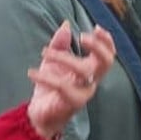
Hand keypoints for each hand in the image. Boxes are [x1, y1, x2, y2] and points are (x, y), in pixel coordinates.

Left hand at [26, 23, 116, 139]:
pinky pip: (62, 85)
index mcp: (90, 70)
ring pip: (83, 71)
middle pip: (106, 63)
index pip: (108, 55)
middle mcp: (91, 81)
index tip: (96, 27)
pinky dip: (45, 76)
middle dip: (98, 47)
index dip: (106, 41)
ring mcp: (84, 93)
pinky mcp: (72, 103)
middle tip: (82, 36)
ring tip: (44, 52)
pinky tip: (32, 72)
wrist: (38, 114)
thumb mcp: (53, 61)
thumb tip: (66, 24)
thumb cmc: (50, 87)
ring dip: (63, 57)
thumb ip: (60, 43)